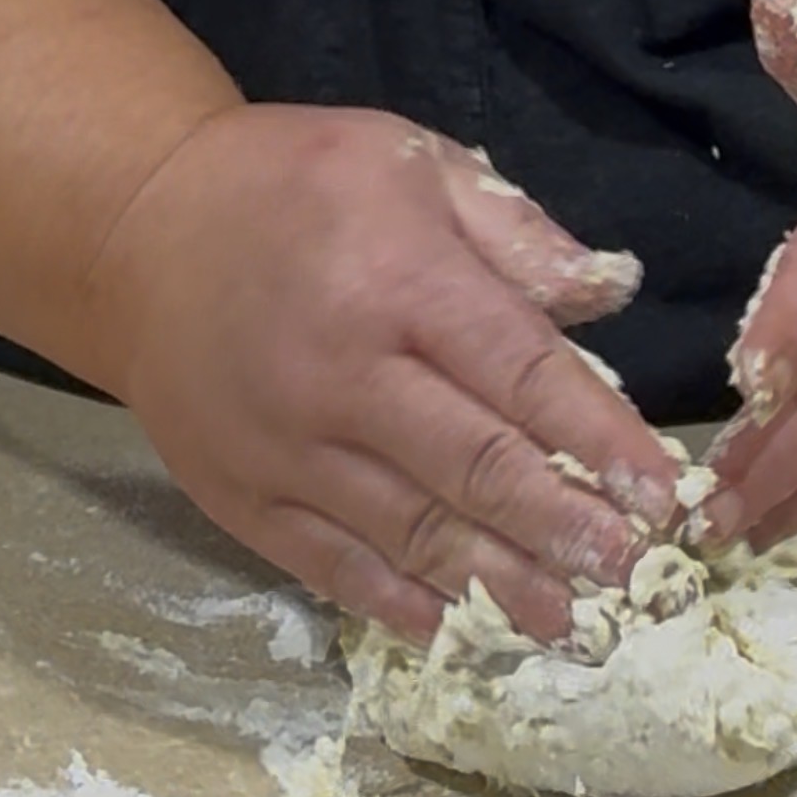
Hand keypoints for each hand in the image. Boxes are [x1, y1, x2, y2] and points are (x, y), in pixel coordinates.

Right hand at [82, 104, 679, 642]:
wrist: (134, 235)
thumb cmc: (289, 190)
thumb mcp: (408, 162)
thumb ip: (514, 231)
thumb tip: (610, 296)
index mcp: (399, 281)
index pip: (524, 374)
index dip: (600, 441)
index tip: (662, 499)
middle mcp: (344, 375)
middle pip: (476, 469)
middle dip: (565, 531)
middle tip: (632, 581)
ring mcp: (287, 449)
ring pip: (413, 535)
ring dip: (502, 588)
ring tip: (572, 630)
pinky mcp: (244, 498)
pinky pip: (333, 567)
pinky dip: (401, 606)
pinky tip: (461, 633)